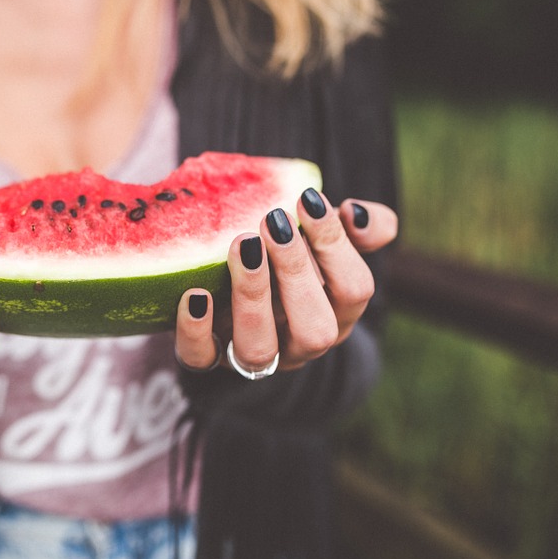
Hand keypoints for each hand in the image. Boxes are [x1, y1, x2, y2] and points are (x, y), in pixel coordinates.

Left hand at [175, 191, 397, 373]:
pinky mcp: (207, 357)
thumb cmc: (290, 257)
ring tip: (242, 246)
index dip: (335, 246)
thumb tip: (355, 213)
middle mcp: (299, 344)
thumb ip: (362, 225)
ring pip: (259, 349)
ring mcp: (253, 356)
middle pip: (315, 330)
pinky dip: (195, 330)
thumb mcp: (326, 239)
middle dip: (296, 273)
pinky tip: (195, 293)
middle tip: (274, 222)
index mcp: (336, 314)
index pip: (354, 291)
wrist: (235, 288)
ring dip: (252, 296)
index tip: (307, 200)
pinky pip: (200, 358)